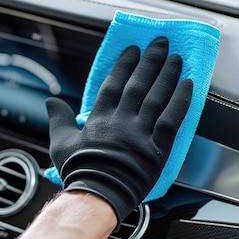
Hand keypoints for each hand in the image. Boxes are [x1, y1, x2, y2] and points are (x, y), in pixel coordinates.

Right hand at [46, 36, 192, 222]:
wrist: (97, 195)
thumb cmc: (79, 172)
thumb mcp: (60, 143)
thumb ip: (58, 118)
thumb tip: (51, 101)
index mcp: (99, 118)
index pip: (114, 84)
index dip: (125, 65)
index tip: (133, 50)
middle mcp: (122, 120)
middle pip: (139, 84)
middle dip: (150, 61)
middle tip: (160, 43)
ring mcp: (141, 133)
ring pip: (157, 97)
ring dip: (167, 75)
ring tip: (176, 58)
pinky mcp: (157, 147)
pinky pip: (172, 119)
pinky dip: (181, 101)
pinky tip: (188, 85)